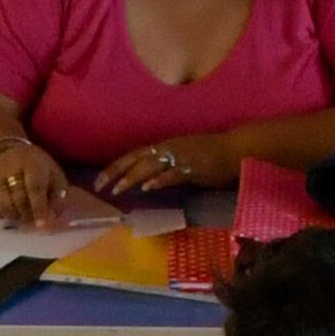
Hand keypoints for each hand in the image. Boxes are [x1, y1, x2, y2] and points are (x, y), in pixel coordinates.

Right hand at [0, 139, 77, 225]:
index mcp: (32, 163)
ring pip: (2, 203)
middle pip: (18, 198)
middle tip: (33, 220)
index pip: (35, 188)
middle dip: (27, 214)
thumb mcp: (54, 176)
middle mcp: (9, 166)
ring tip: (21, 215)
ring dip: (13, 215)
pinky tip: (8, 212)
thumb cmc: (37, 169)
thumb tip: (52, 217)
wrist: (7, 152)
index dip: (39, 208)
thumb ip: (57, 196)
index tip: (41, 223)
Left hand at [93, 132, 237, 197]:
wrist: (235, 149)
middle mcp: (168, 148)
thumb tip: (148, 180)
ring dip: (133, 177)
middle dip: (116, 172)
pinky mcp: (193, 168)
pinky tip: (148, 188)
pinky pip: (173, 174)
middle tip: (99, 186)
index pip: (134, 155)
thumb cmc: (211, 154)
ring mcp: (180, 157)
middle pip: (136, 159)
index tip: (99, 180)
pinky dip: (160, 180)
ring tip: (118, 189)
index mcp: (165, 146)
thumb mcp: (182, 159)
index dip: (116, 167)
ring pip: (151, 166)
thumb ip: (165, 168)